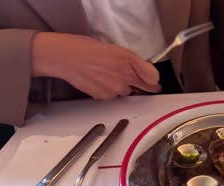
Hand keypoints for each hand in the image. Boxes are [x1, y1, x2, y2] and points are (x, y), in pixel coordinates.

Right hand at [31, 32, 160, 99]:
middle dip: (144, 88)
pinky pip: (113, 97)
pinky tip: (98, 82)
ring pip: (125, 92)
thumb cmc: (90, 49)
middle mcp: (126, 76)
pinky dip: (108, 91)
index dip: (154, 81)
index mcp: (130, 60)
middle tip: (144, 87)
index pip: (153, 77)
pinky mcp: (106, 97)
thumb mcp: (117, 50)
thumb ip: (132, 63)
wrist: (69, 58)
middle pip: (144, 88)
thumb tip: (143, 73)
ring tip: (107, 77)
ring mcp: (116, 89)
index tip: (154, 83)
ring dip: (121, 88)